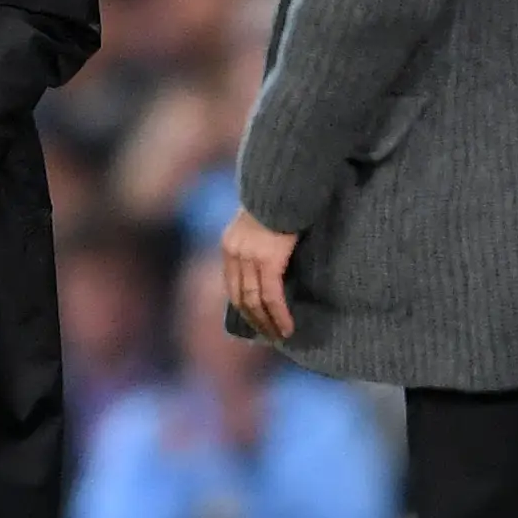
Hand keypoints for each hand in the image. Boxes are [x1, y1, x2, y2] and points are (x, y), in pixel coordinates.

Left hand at [221, 206, 299, 342]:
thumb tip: (271, 251)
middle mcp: (234, 253)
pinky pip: (271, 296)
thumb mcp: (260, 219)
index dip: (243, 306)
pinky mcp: (268, 260)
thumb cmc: (277, 196)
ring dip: (268, 323)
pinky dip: (279, 314)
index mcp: (230, 244)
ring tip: (281, 335)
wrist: (281, 181)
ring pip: (255, 301)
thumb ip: (258, 237)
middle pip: (240, 298)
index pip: (232, 285)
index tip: (255, 320)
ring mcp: (249, 258)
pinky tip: (287, 326)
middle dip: (254, 320)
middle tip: (269, 335)